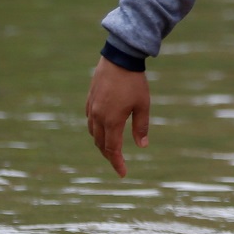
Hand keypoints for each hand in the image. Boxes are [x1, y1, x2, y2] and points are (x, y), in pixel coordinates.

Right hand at [85, 57, 150, 177]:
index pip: (112, 149)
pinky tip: (103, 130)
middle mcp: (97, 116)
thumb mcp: (143, 105)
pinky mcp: (89, 100)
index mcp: (111, 120)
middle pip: (100, 144)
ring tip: (111, 150)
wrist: (119, 59)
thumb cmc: (134, 82)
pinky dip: (96, 131)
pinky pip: (90, 121)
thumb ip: (141, 127)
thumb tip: (142, 146)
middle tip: (119, 164)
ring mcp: (91, 108)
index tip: (123, 173)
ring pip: (93, 133)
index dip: (117, 162)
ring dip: (101, 144)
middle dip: (109, 156)